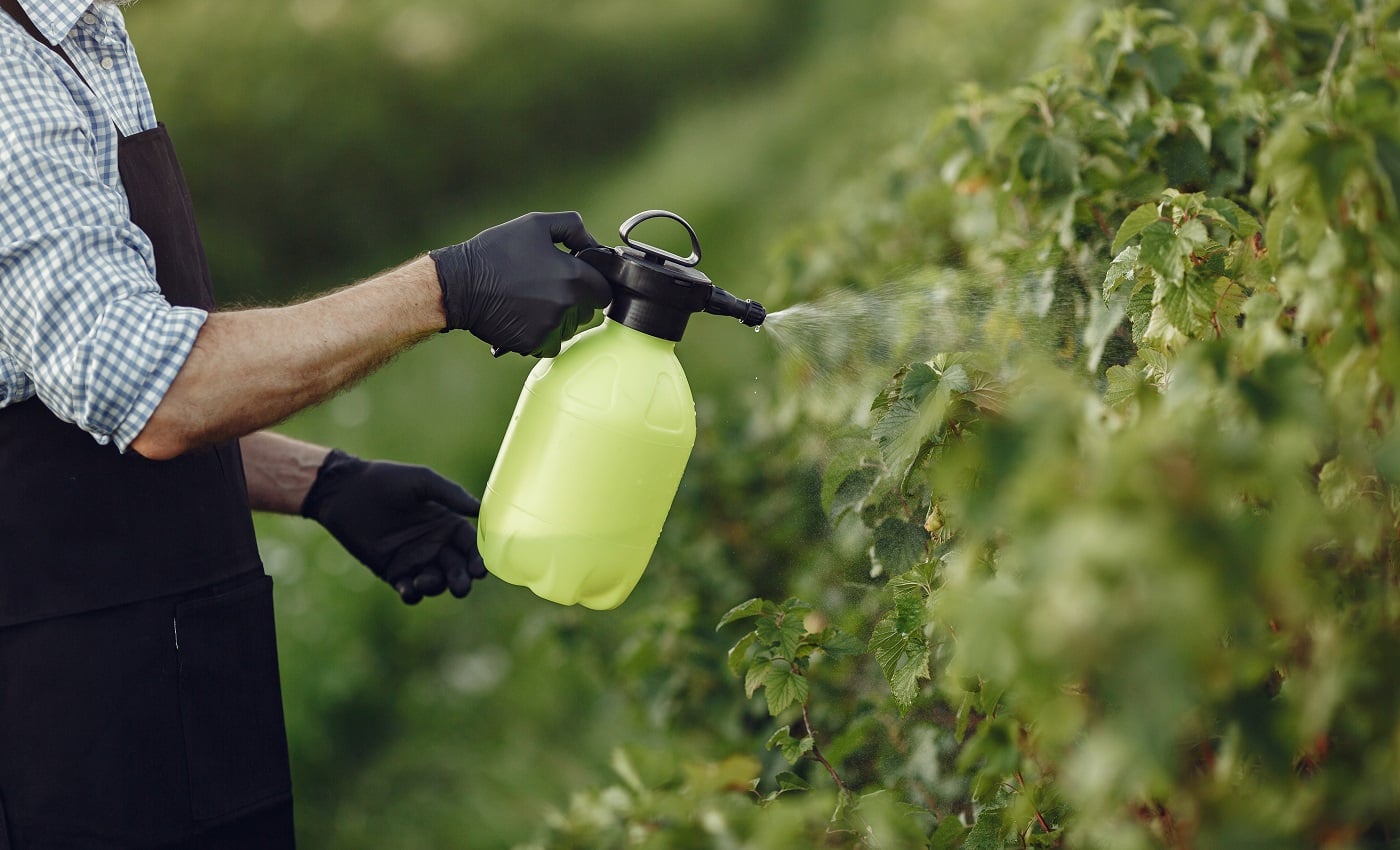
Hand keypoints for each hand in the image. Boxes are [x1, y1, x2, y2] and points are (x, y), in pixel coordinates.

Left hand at [300, 450, 486, 603]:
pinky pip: (409, 589)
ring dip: (437, 586)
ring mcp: (414, 560)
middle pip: (457, 568)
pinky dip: (412, 593)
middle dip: (462, 579)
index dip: (478, 558)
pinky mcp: (392, 571)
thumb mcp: (421, 480)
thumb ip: (451, 494)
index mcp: (446, 523)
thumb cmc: (385, 480)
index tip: (481, 569)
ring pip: (436, 582)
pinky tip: (409, 588)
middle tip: (461, 586)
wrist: (345, 492)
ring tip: (425, 580)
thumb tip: (480, 508)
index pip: (470, 545)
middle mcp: (435, 544)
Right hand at [429, 211, 612, 356]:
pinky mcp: (532, 344)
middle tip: (548, 286)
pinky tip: (522, 316)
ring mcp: (549, 328)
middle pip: (587, 312)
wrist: (459, 284)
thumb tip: (593, 244)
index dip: (593, 283)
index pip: (604, 290)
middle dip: (575, 301)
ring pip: (568, 329)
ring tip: (532, 301)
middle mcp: (566, 306)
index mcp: (573, 277)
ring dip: (559, 319)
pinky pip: (549, 343)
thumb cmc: (496, 251)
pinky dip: (540, 333)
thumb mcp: (536, 224)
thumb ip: (573, 227)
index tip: (579, 278)